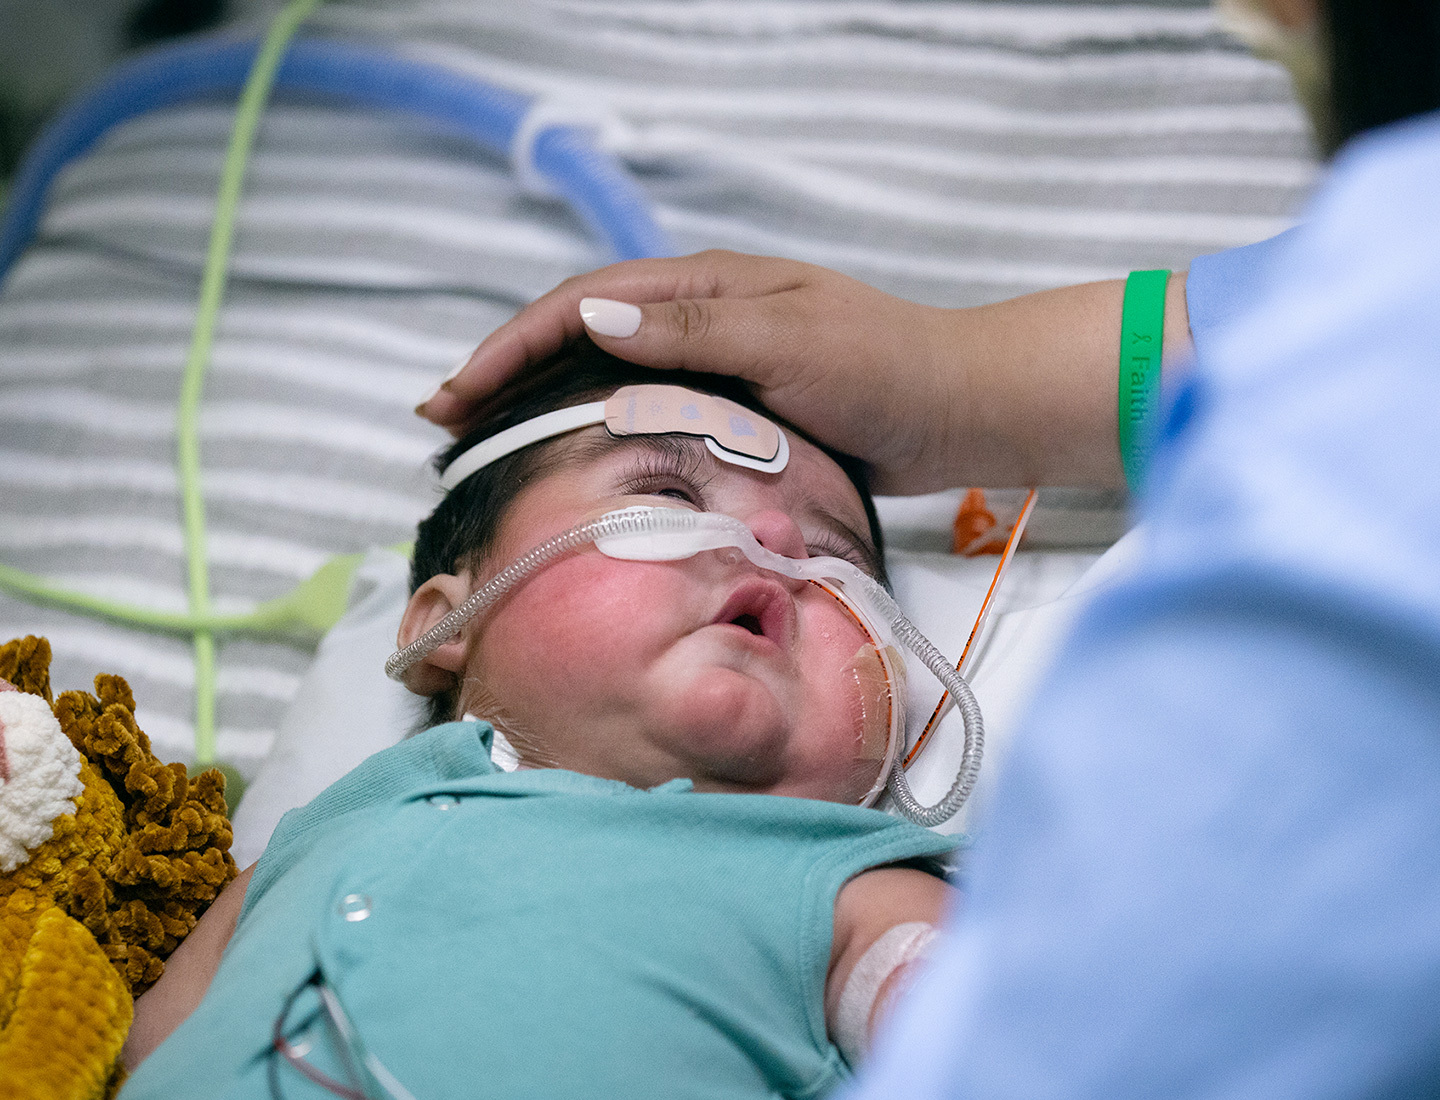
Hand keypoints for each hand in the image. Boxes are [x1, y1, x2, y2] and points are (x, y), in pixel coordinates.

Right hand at [419, 250, 963, 493]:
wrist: (956, 408)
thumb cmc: (883, 369)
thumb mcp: (787, 342)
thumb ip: (695, 332)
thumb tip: (593, 315)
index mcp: (705, 287)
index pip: (582, 303)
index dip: (510, 346)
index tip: (455, 395)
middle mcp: (701, 317)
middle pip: (580, 334)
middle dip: (507, 372)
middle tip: (444, 421)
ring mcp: (715, 360)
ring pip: (607, 373)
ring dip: (542, 401)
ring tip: (486, 442)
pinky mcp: (734, 404)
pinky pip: (648, 409)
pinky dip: (598, 427)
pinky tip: (574, 457)